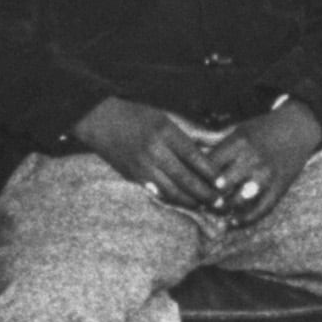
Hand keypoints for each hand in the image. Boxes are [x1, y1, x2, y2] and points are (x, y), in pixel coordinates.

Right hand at [70, 99, 221, 211]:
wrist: (98, 120)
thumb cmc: (136, 115)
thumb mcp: (166, 116)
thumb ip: (193, 130)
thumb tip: (219, 140)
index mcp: (164, 131)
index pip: (193, 156)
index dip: (210, 172)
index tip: (223, 183)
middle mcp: (153, 149)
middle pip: (184, 177)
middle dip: (205, 193)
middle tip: (220, 202)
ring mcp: (141, 166)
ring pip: (171, 190)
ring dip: (190, 201)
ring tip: (205, 206)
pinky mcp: (133, 177)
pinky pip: (157, 193)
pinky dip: (173, 200)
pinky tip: (184, 203)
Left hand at [197, 104, 321, 224]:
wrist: (298, 128)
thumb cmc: (262, 130)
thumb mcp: (238, 130)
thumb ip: (217, 147)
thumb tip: (189, 161)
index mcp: (238, 142)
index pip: (209, 166)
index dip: (196, 178)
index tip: (189, 185)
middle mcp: (252, 159)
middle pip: (220, 185)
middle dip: (207, 196)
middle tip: (198, 201)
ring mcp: (266, 175)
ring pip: (238, 200)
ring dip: (223, 209)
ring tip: (213, 211)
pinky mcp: (279, 188)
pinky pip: (260, 210)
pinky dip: (245, 219)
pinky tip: (233, 222)